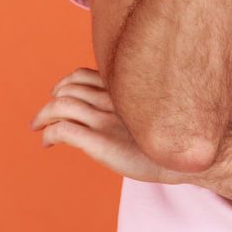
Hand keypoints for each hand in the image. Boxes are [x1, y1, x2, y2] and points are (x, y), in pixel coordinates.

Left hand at [29, 67, 190, 184]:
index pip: (84, 75)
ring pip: (61, 106)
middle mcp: (112, 100)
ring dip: (43, 115)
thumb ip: (136, 106)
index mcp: (124, 90)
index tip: (60, 94)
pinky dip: (49, 133)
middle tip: (44, 115)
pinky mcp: (100, 142)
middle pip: (68, 89)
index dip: (67, 83)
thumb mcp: (155, 113)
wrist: (191, 155)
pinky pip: (63, 130)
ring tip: (39, 127)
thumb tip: (127, 110)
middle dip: (52, 100)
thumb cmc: (176, 137)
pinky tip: (48, 142)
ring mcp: (105, 120)